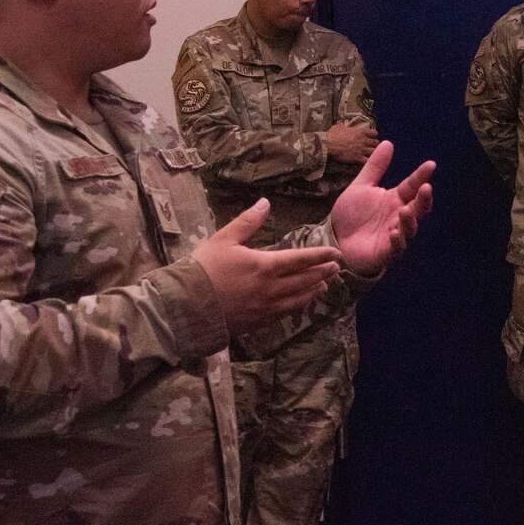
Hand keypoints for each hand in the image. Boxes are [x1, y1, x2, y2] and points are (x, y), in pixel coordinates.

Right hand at [193, 200, 343, 334]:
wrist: (186, 306)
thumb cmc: (203, 269)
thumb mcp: (223, 239)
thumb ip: (247, 222)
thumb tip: (265, 202)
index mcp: (265, 265)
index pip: (301, 259)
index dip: (321, 256)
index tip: (336, 253)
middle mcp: (272, 288)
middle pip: (305, 280)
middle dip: (322, 272)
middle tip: (335, 268)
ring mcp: (267, 307)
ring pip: (299, 298)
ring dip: (314, 290)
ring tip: (324, 285)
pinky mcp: (259, 322)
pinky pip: (286, 313)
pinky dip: (299, 305)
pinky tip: (302, 302)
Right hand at [322, 123, 379, 165]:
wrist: (328, 145)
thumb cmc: (332, 136)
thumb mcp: (338, 127)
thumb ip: (342, 124)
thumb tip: (341, 122)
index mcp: (360, 132)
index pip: (374, 133)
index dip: (373, 136)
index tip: (370, 138)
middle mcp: (364, 140)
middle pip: (376, 143)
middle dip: (374, 145)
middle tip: (371, 147)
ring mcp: (362, 150)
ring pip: (375, 152)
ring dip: (373, 154)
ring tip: (371, 155)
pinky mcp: (358, 159)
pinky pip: (369, 161)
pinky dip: (369, 162)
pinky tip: (367, 163)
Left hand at [327, 140, 435, 276]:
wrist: (335, 240)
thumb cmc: (351, 216)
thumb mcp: (361, 187)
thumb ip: (375, 167)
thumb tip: (388, 142)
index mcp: (395, 200)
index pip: (412, 186)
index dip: (421, 176)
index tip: (431, 164)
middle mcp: (398, 217)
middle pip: (418, 208)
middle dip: (424, 199)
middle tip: (426, 188)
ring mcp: (395, 235)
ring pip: (410, 228)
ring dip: (410, 220)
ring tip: (405, 210)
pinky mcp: (386, 252)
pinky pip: (396, 248)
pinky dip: (398, 241)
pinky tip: (394, 233)